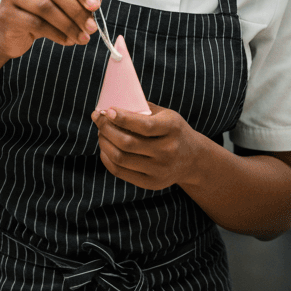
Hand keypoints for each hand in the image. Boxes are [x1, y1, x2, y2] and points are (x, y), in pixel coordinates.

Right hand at [0, 0, 104, 58]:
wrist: (7, 35)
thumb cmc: (36, 15)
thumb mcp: (60, 3)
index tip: (96, 5)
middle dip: (77, 10)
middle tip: (92, 27)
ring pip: (46, 7)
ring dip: (69, 25)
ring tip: (82, 37)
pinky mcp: (8, 14)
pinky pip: (37, 24)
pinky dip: (57, 34)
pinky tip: (67, 41)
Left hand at [90, 103, 210, 190]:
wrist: (193, 159)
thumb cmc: (173, 131)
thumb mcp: (166, 115)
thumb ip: (142, 109)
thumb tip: (111, 107)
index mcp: (173, 129)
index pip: (144, 126)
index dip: (122, 118)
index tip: (106, 111)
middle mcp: (168, 151)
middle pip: (127, 143)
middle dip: (106, 129)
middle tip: (98, 118)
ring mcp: (160, 170)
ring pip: (120, 158)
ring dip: (104, 143)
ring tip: (101, 132)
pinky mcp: (152, 183)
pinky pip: (120, 172)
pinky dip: (107, 158)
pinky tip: (105, 148)